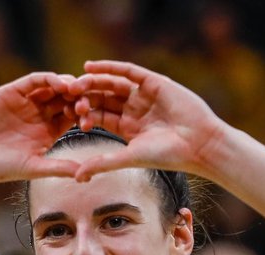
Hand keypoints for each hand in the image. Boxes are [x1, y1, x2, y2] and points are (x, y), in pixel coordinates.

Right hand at [0, 72, 84, 186]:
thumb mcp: (33, 167)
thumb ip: (58, 168)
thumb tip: (85, 176)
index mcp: (49, 132)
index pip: (73, 117)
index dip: (84, 116)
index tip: (91, 119)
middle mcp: (40, 115)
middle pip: (66, 99)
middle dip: (78, 98)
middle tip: (88, 100)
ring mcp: (26, 102)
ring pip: (53, 86)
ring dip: (67, 85)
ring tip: (76, 89)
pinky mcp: (12, 92)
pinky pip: (34, 80)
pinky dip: (48, 78)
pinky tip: (58, 83)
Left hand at [67, 60, 229, 180]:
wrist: (198, 144)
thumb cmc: (167, 155)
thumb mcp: (129, 157)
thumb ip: (103, 163)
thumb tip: (76, 177)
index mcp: (127, 127)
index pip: (100, 116)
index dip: (84, 114)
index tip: (67, 115)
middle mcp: (134, 109)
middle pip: (103, 98)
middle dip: (85, 96)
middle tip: (67, 96)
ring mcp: (143, 95)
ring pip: (112, 84)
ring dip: (93, 82)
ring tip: (76, 83)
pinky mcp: (153, 82)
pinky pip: (128, 71)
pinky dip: (109, 67)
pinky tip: (90, 66)